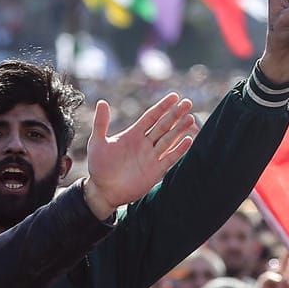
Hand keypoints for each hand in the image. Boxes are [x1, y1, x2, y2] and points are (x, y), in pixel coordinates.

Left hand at [83, 93, 197, 219]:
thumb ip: (101, 123)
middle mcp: (144, 143)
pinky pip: (170, 158)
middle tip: (187, 103)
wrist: (103, 190)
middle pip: (163, 125)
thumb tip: (102, 102)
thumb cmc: (98, 166)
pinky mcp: (155, 171)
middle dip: (175, 114)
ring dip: (180, 129)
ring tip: (191, 118)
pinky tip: (188, 140)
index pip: (151, 117)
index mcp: (133, 134)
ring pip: (169, 139)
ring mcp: (151, 157)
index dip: (163, 106)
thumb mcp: (97, 143)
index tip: (174, 96)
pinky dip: (179, 150)